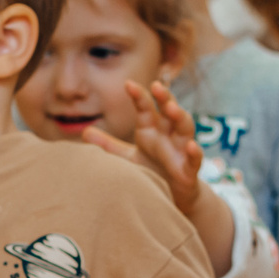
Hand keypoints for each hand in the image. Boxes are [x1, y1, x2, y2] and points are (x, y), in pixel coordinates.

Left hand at [84, 80, 203, 213]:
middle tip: (157, 86)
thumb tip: (83, 132)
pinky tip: (191, 146)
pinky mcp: (189, 168)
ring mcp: (181, 149)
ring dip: (180, 117)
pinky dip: (195, 152)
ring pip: (185, 128)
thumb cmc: (152, 169)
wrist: (172, 193)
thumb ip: (108, 145)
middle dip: (165, 98)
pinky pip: (195, 158)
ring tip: (172, 109)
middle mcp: (168, 134)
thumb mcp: (128, 156)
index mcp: (152, 129)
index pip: (146, 108)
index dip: (139, 96)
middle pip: (168, 111)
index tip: (127, 84)